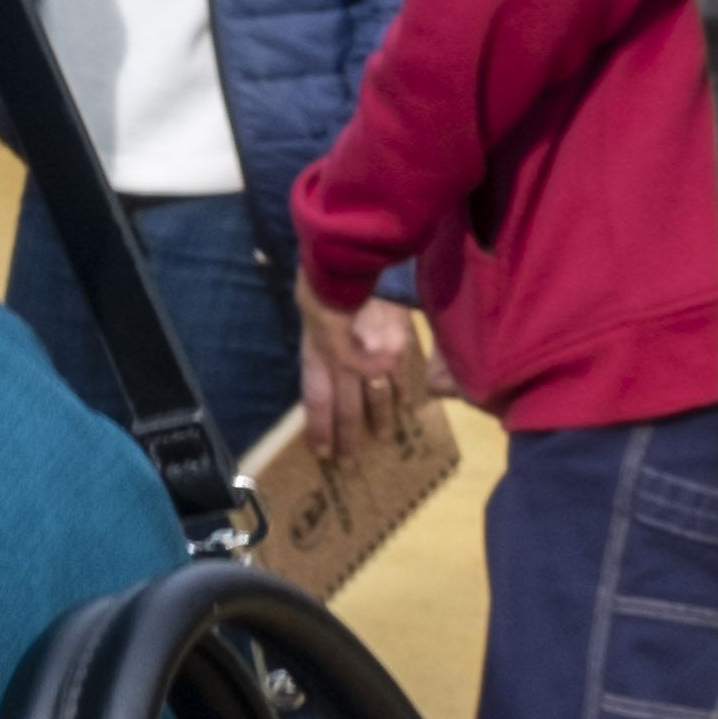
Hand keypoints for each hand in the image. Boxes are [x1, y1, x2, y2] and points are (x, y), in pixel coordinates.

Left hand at [294, 285, 430, 455]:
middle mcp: (343, 358)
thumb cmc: (326, 282)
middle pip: (347, 408)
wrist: (354, 255)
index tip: (323, 452)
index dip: (320, 428)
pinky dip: (403, 393)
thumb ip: (325, 348)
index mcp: (317, 351)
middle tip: (349, 463)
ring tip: (382, 439)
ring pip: (377, 398)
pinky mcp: (399, 343)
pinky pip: (402, 376)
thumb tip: (331, 376)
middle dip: (349, 438)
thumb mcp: (313, 317)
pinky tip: (404, 406)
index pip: (316, 399)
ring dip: (380, 421)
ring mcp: (373, 353)